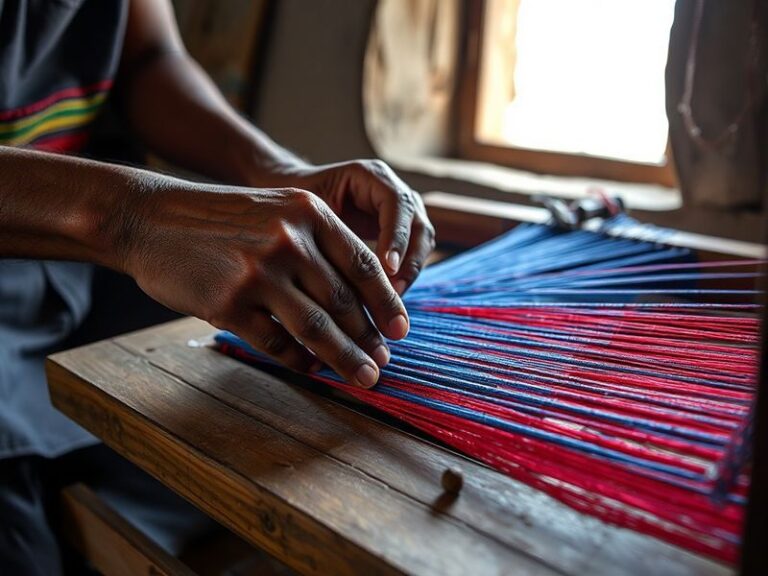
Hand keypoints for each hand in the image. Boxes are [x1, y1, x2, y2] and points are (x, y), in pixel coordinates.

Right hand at [118, 180, 409, 387]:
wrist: (151, 219)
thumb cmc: (220, 219)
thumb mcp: (277, 210)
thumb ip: (318, 244)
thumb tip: (358, 300)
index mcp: (309, 213)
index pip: (363, 265)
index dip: (387, 302)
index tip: (401, 330)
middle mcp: (289, 240)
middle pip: (344, 301)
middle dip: (369, 338)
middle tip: (383, 362)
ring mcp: (258, 272)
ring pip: (317, 328)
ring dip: (345, 359)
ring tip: (363, 377)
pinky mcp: (228, 302)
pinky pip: (276, 342)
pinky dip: (299, 361)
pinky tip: (311, 370)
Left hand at [271, 160, 435, 294]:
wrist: (294, 208)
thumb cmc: (295, 207)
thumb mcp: (308, 214)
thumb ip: (330, 235)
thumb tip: (346, 273)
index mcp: (371, 176)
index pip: (396, 203)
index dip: (396, 236)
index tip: (387, 268)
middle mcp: (393, 191)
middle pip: (418, 224)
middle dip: (410, 260)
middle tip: (393, 290)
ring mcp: (401, 213)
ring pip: (422, 242)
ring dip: (411, 271)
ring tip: (391, 298)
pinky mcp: (401, 234)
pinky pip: (413, 255)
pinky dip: (404, 276)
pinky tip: (387, 297)